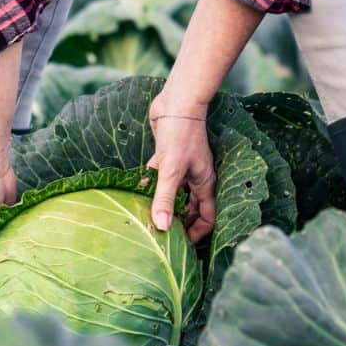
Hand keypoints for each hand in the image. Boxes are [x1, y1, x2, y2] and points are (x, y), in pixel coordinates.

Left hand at [146, 92, 216, 242]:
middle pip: (191, 208)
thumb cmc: (180, 133)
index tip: (182, 245)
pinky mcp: (168, 157)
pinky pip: (161, 177)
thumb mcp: (171, 169)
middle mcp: (196, 178)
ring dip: (164, 203)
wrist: (177, 101)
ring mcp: (182, 167)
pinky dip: (152, 184)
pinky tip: (138, 189)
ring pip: (175, 193)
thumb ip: (166, 199)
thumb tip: (162, 228)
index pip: (208, 217)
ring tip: (148, 217)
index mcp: (204, 183)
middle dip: (179, 221)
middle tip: (162, 235)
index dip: (198, 233)